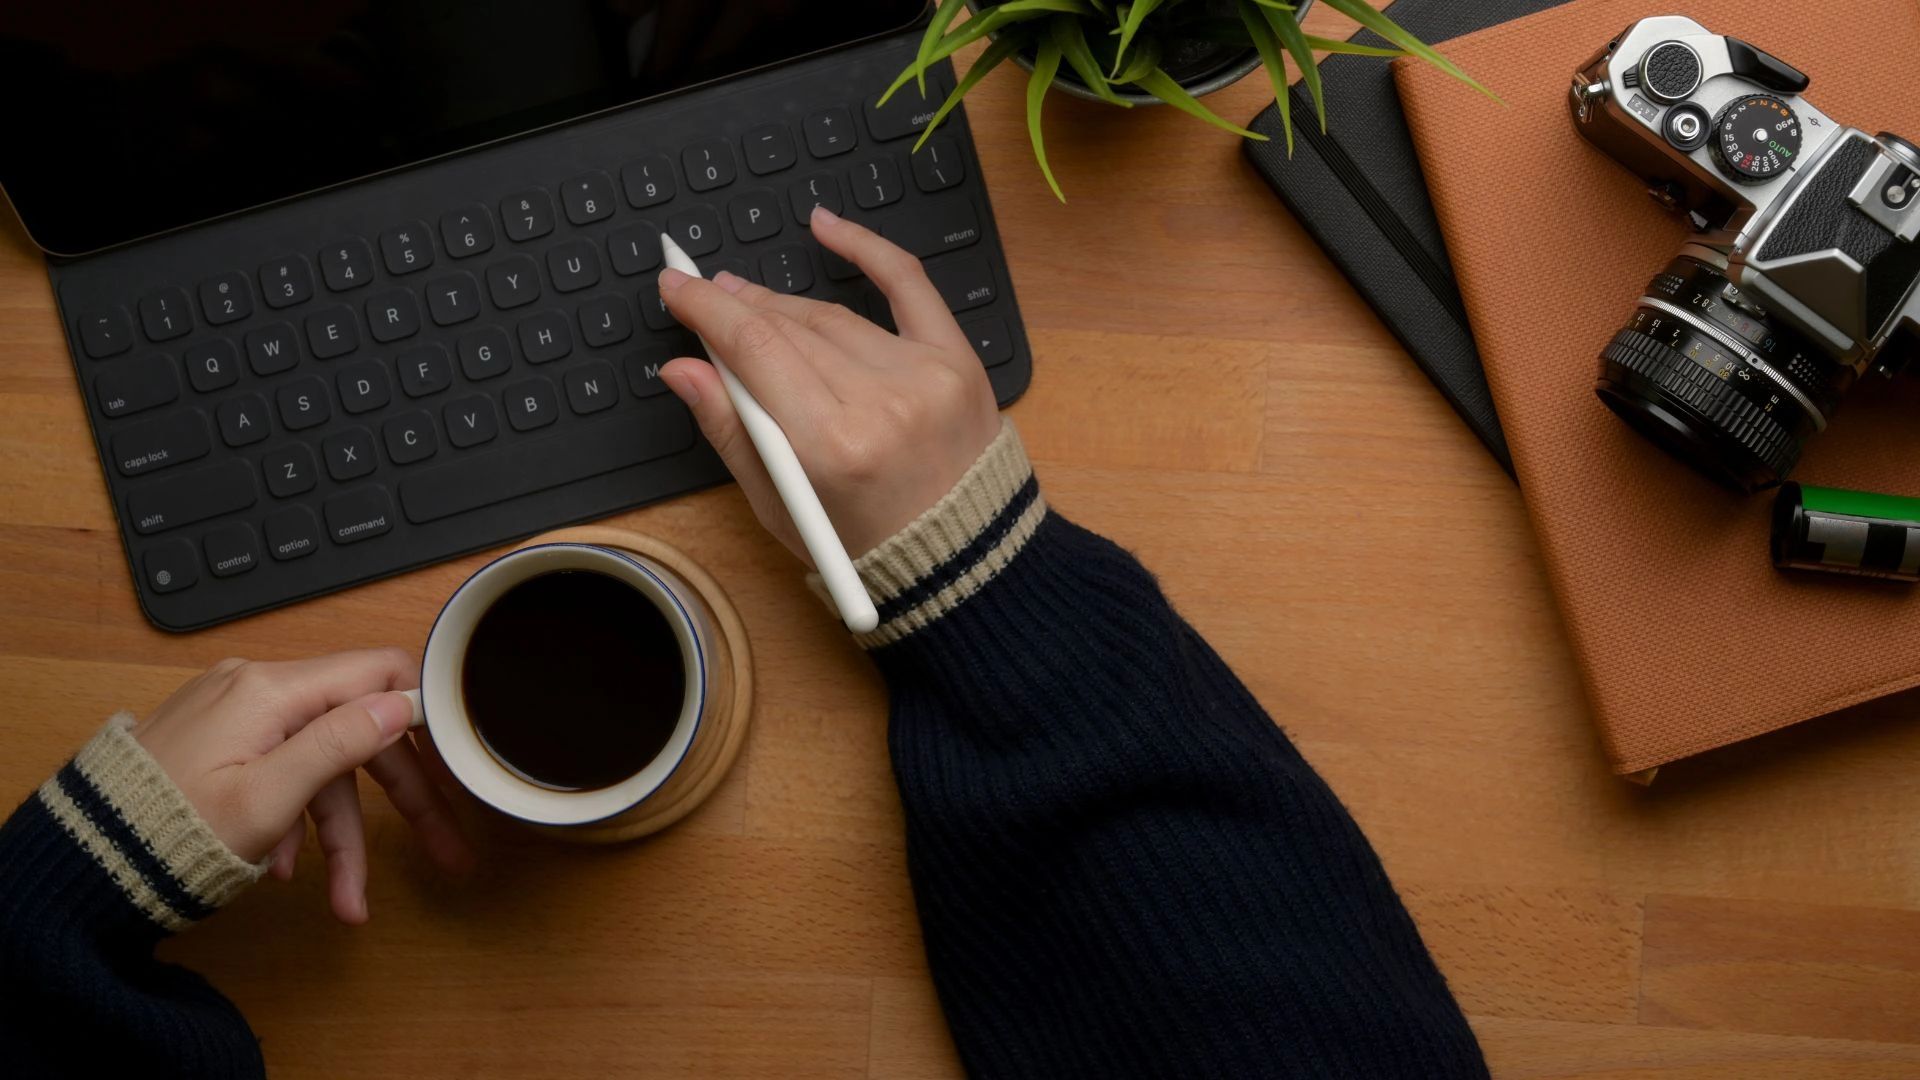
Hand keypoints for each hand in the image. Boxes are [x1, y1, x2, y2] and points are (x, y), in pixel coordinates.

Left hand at [132, 648, 472, 923]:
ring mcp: (236, 713)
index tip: (459, 755)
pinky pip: (283, 768)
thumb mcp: (269, 799)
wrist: (85, 861)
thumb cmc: (172, 834)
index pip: (379, 672)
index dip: (427, 712)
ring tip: (344, 900)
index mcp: (272, 691)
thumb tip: (401, 703)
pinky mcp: (220, 739)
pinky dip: (295, 818)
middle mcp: (257, 688)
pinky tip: (287, 867)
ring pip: (320, 764)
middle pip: (358, 731)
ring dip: (340, 832)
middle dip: (400, 799)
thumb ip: (339, 745)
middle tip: (442, 849)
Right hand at [656, 206, 1001, 561]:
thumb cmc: (867, 547)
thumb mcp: (783, 508)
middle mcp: (879, 402)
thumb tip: (683, 370)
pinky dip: (867, 250)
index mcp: (830, 447)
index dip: (706, 311)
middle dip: (738, 306)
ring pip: (832, 316)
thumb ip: (731, 434)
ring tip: (749, 298)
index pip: (753, 351)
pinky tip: (826, 227)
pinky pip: (908, 285)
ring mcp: (922, 376)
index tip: (675, 287)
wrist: (966, 561)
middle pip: (788, 329)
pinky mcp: (956, 361)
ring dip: (784, 303)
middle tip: (706, 294)